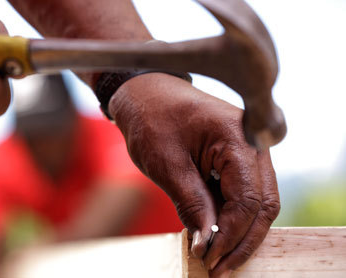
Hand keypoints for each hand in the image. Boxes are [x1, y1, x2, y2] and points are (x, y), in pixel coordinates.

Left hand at [109, 73, 279, 276]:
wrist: (145, 92)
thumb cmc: (151, 119)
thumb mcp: (166, 165)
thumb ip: (192, 204)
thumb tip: (208, 242)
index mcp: (237, 137)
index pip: (248, 199)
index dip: (232, 234)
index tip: (211, 258)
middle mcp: (251, 143)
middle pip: (262, 204)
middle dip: (242, 240)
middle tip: (219, 268)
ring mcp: (248, 149)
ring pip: (257, 201)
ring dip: (239, 231)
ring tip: (217, 257)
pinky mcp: (236, 157)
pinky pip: (244, 192)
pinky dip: (232, 215)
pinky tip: (216, 234)